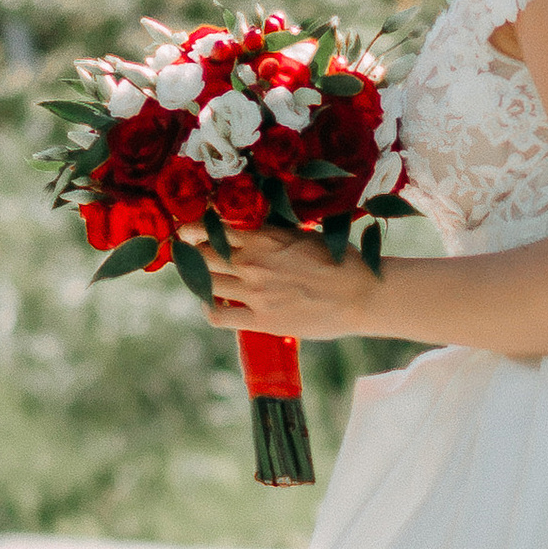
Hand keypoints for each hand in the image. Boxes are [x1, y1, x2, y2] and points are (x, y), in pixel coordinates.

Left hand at [202, 227, 382, 340]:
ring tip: (200, 278)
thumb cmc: (340, 261)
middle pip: (201, 254)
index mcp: (265, 237)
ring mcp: (255, 292)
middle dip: (188, 253)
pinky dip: (208, 308)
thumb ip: (274, 233)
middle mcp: (253, 261)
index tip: (188, 232)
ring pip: (205, 282)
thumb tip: (254, 229)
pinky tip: (212, 304)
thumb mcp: (303, 235)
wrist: (362, 295)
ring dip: (197, 279)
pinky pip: (217, 315)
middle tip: (186, 254)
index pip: (213, 228)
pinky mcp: (261, 319)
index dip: (194, 230)